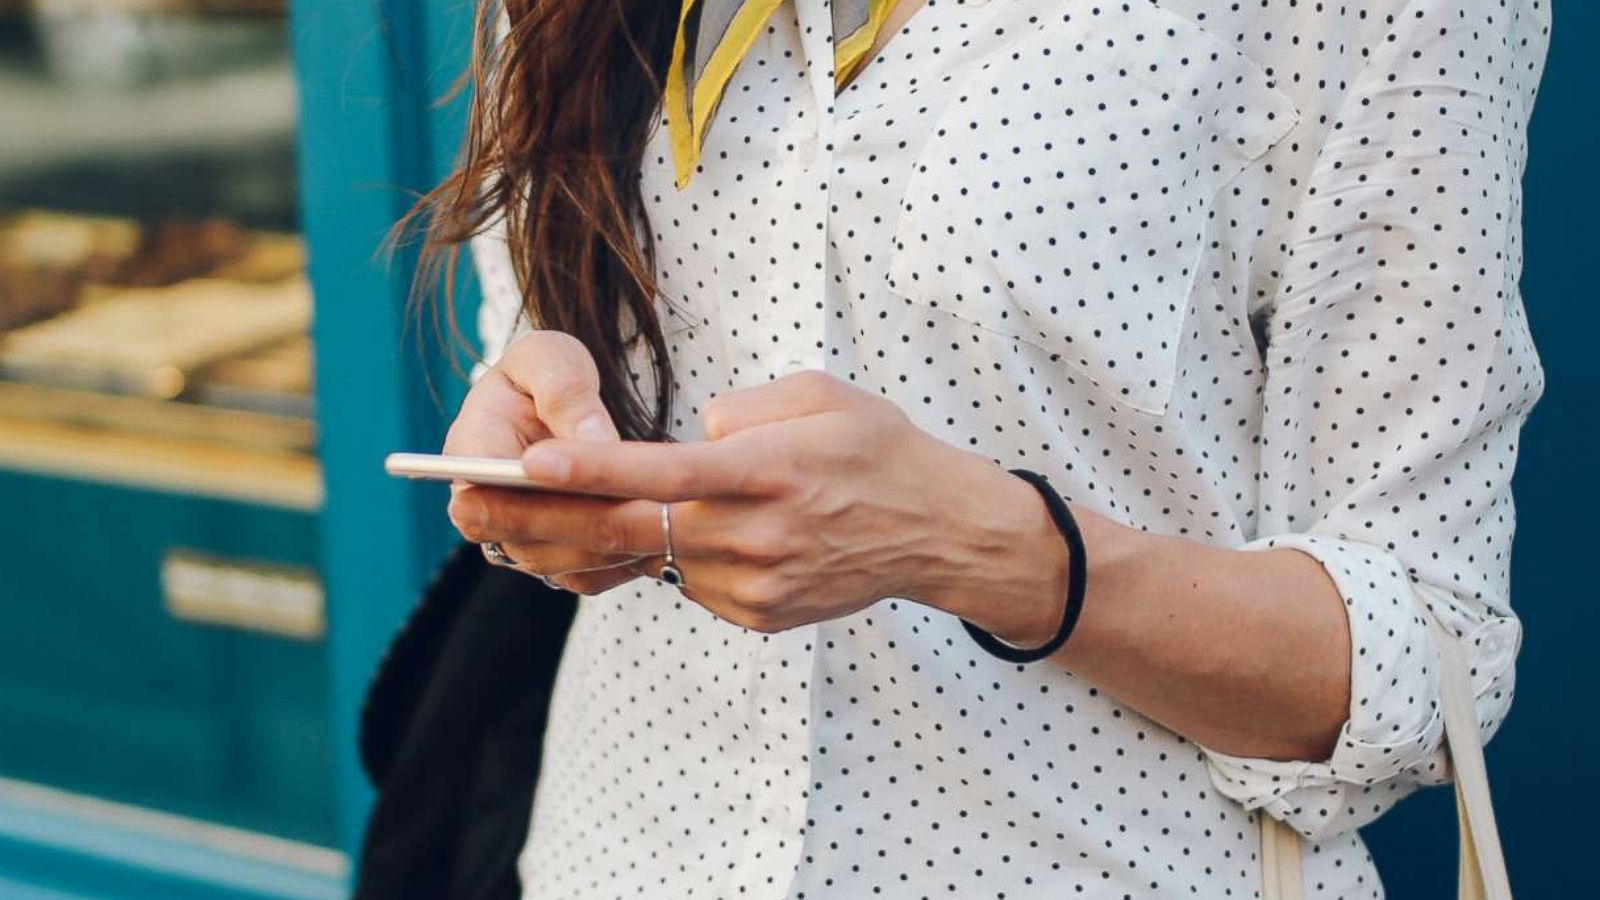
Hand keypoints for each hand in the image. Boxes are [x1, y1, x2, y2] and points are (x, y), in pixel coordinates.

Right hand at [443, 330, 648, 589]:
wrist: (563, 397)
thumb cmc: (549, 371)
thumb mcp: (552, 360)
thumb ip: (566, 394)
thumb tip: (594, 443)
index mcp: (470, 450)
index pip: (481, 495)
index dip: (532, 502)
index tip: (589, 486)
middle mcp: (487, 505)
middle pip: (525, 540)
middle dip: (584, 526)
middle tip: (642, 507)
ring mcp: (519, 536)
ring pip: (558, 563)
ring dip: (608, 548)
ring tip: (661, 524)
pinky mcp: (556, 555)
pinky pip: (586, 573)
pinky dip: (622, 560)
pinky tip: (664, 540)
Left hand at [448, 370, 1069, 636]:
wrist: (939, 533)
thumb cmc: (879, 448)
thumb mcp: (823, 395)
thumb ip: (747, 409)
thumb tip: (690, 436)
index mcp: (771, 470)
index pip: (664, 473)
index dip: (591, 470)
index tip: (528, 462)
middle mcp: (758, 535)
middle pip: (631, 531)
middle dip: (539, 519)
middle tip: (468, 506)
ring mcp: (757, 585)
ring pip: (654, 557)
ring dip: (598, 536)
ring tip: (531, 514)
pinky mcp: (758, 615)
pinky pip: (689, 580)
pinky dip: (668, 555)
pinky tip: (672, 533)